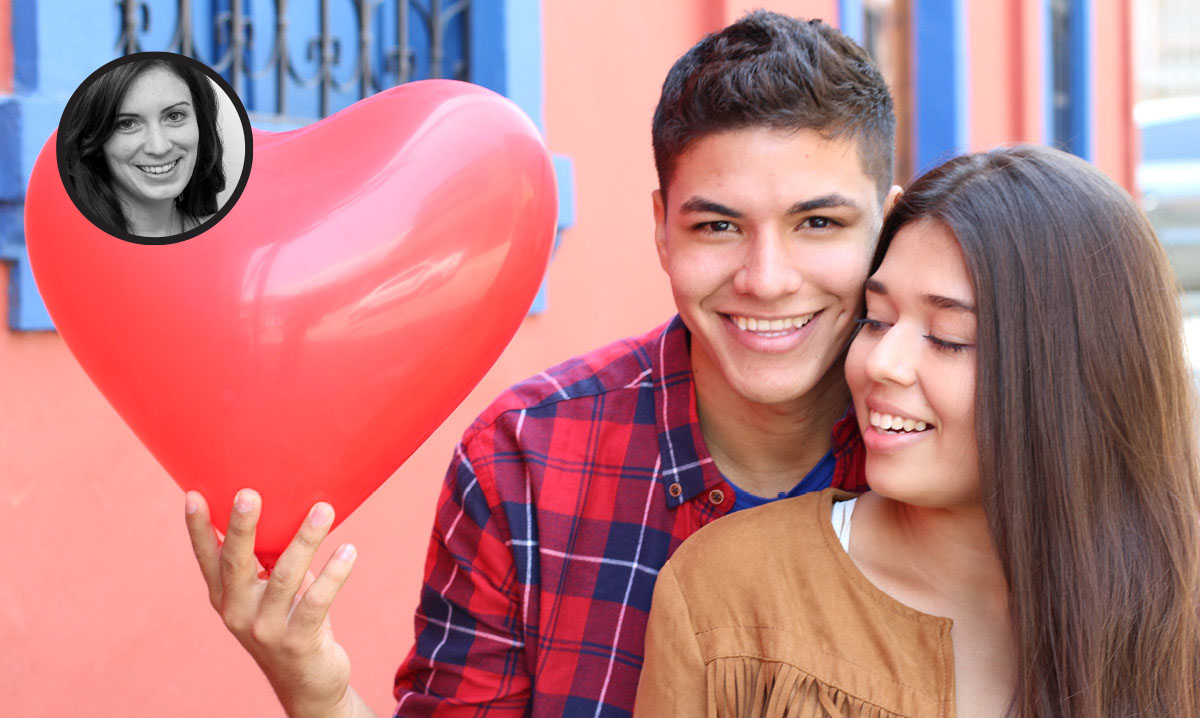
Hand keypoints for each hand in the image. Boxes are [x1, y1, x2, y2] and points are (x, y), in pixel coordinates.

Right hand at [185, 489, 368, 717]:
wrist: (307, 685)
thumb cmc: (291, 623)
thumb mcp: (271, 595)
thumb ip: (271, 561)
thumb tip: (293, 509)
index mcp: (226, 598)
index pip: (208, 559)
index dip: (199, 529)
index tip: (192, 495)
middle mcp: (238, 613)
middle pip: (237, 563)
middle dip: (242, 527)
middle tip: (248, 493)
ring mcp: (266, 630)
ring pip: (285, 576)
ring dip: (306, 539)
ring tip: (324, 509)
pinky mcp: (297, 642)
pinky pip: (317, 601)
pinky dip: (335, 573)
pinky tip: (348, 550)